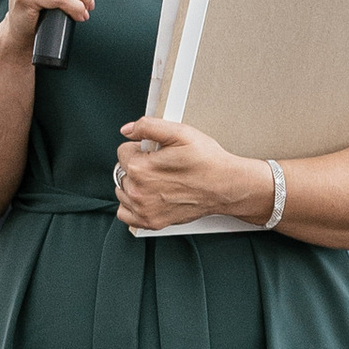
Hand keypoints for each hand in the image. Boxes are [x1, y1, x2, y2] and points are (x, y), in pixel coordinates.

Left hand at [114, 119, 272, 233]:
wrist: (226, 187)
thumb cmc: (207, 162)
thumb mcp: (181, 133)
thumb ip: (148, 126)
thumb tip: (128, 130)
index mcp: (141, 167)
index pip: (122, 151)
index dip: (140, 148)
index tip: (155, 152)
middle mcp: (138, 191)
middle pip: (122, 172)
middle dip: (138, 166)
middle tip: (161, 165)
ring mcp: (144, 209)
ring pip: (123, 192)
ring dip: (134, 184)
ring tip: (158, 180)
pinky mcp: (151, 221)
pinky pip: (125, 214)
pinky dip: (132, 206)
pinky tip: (149, 196)